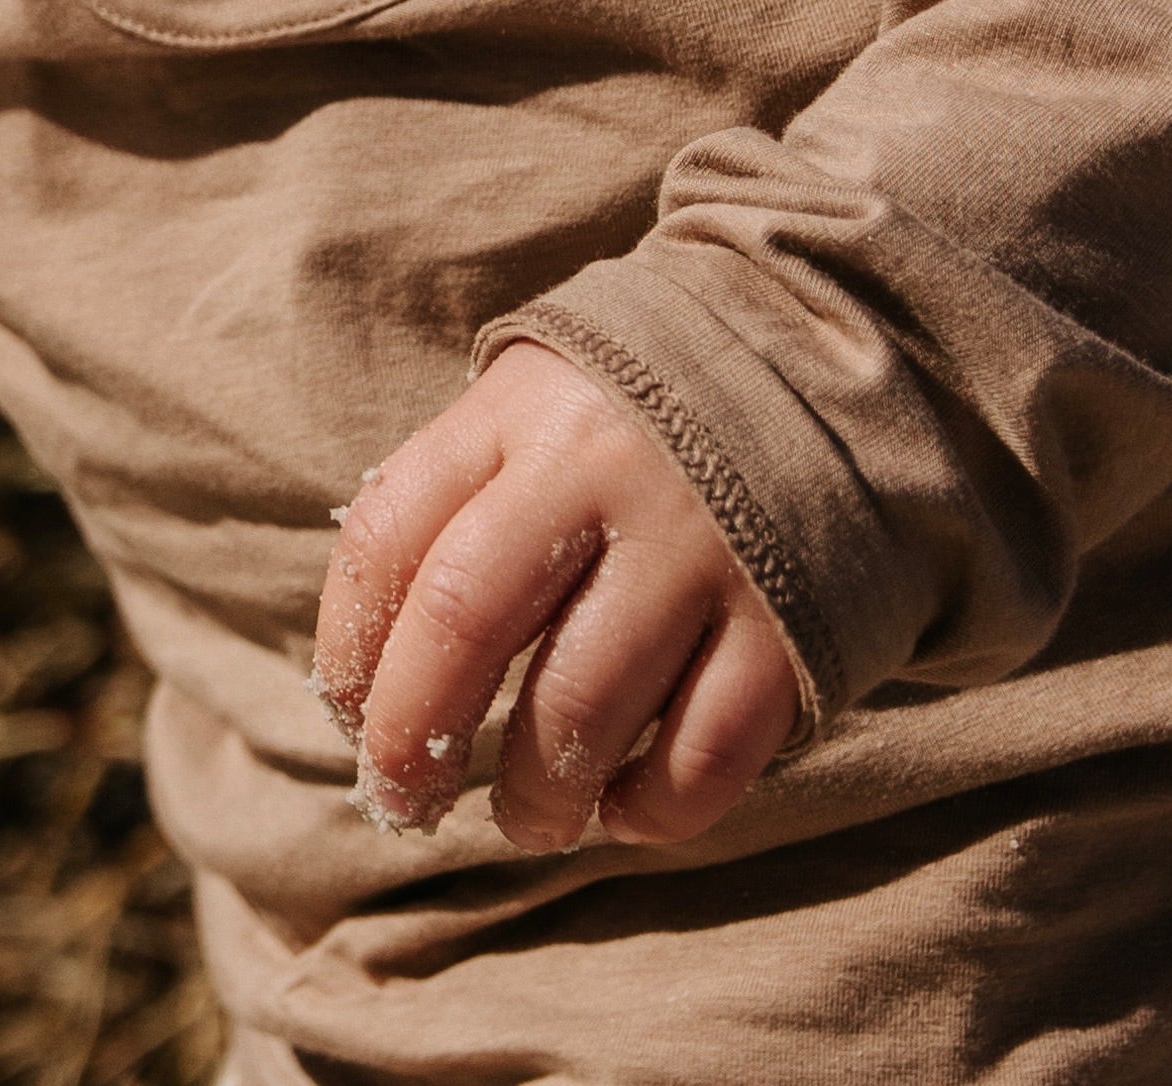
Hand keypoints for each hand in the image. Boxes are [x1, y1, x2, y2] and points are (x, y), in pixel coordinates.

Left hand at [315, 338, 800, 851]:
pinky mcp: (786, 619)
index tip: (349, 718)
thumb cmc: (635, 413)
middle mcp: (600, 467)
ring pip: (579, 707)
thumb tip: (372, 672)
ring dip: (535, 796)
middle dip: (412, 739)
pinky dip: (651, 807)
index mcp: (518, 410)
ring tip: (528, 819)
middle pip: (464, 620)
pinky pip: (702, 754)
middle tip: (402, 804)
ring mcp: (699, 543)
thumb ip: (463, 500)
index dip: (349, 646)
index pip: (388, 530)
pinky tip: (626, 807)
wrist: (823, 351)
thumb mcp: (535, 403)